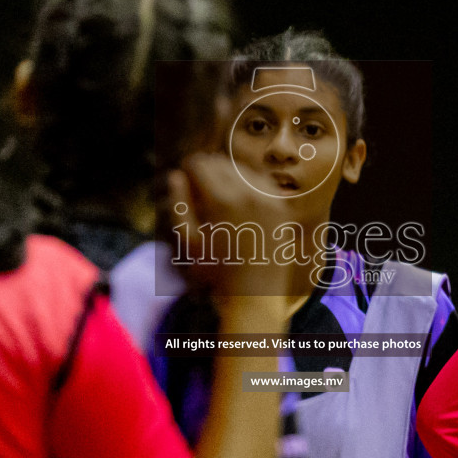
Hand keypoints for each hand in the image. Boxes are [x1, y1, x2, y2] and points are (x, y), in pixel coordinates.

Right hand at [166, 152, 298, 311]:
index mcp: (222, 201)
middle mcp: (248, 194)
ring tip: (217, 191)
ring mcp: (269, 199)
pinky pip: (261, 181)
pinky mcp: (281, 207)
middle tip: (198, 184)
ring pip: (241, 168)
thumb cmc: (215, 272)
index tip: (183, 176)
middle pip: (220, 162)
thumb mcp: (189, 241)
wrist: (254, 295)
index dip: (187, 168)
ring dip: (227, 173)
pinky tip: (239, 196)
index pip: (200, 164)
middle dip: (206, 169)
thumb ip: (180, 204)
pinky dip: (248, 183)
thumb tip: (176, 175)